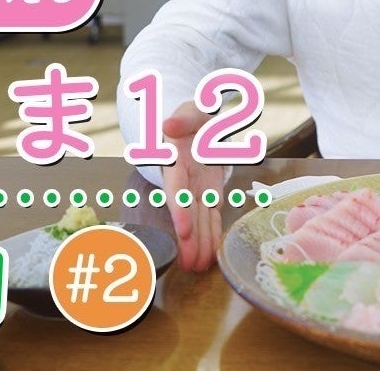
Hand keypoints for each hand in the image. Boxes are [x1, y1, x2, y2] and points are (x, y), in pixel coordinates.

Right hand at [161, 101, 226, 271]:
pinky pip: (210, 217)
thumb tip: (168, 125)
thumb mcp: (190, 110)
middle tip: (189, 264)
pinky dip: (211, 235)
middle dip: (187, 239)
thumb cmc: (193, 116)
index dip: (179, 210)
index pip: (177, 189)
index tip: (183, 229)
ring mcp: (196, 190)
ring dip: (198, 243)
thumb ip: (182, 118)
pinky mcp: (208, 194)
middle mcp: (183, 181)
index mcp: (175, 161)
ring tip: (198, 268)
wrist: (197, 124)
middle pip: (186, 213)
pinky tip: (212, 255)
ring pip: (198, 220)